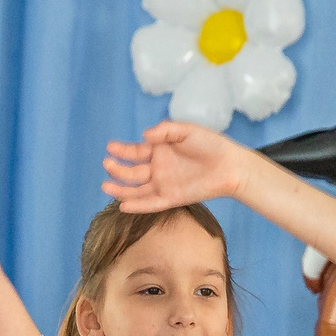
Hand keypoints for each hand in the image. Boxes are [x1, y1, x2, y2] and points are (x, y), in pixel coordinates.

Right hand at [102, 122, 254, 211]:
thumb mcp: (186, 130)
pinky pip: (151, 204)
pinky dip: (137, 205)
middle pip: (132, 172)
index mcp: (159, 150)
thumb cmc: (210, 144)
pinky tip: (122, 205)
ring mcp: (164, 184)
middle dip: (118, 169)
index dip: (122, 150)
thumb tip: (144, 135)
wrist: (229, 165)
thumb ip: (165, 131)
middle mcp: (158, 169)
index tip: (110, 148)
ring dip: (121, 189)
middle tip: (107, 164)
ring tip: (106, 186)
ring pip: (137, 190)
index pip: (135, 152)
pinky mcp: (172, 198)